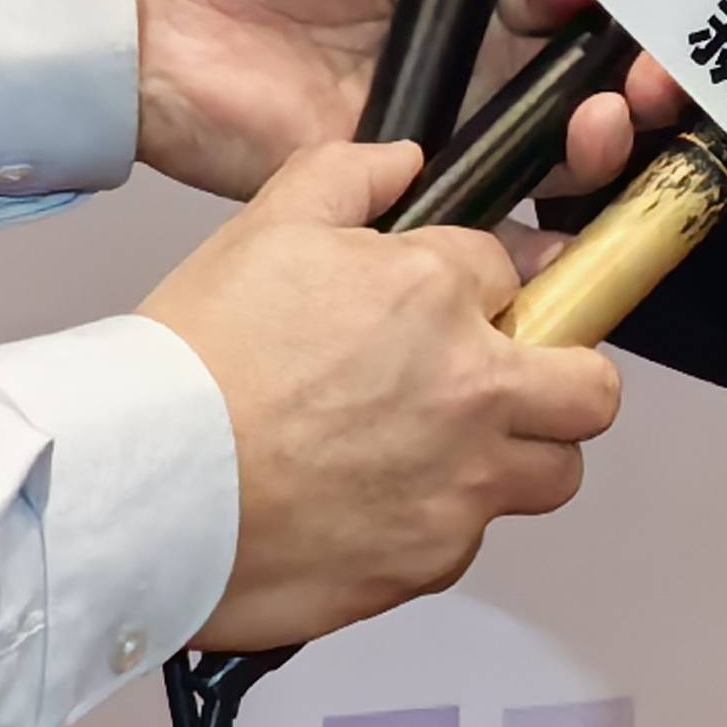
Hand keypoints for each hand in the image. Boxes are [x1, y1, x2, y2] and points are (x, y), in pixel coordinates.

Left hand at [130, 0, 676, 200]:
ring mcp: (448, 123)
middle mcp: (479, 52)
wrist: (151, 20)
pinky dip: (544, 213)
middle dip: (646, 73)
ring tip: (607, 119)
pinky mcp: (407, 187)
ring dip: (609, 133)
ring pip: (561, 142)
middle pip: (593, 71)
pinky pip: (491, 209)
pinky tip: (568, 190)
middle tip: (655, 75)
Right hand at [139, 140, 625, 651]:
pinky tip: (373, 505)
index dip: (480, 289)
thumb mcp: (269, 226)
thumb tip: (405, 163)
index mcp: (440, 297)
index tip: (452, 309)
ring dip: (516, 458)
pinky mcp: (426, 562)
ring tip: (442, 450)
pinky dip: (439, 525)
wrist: (137, 485)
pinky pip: (470, 543)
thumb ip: (351, 176)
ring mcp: (459, 488)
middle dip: (560, 379)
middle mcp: (472, 394)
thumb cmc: (194, 365)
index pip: (515, 275)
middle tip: (503, 380)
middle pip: (590, 391)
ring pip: (550, 475)